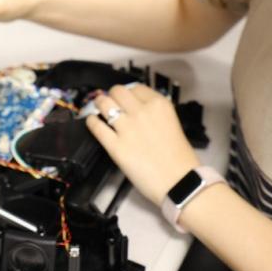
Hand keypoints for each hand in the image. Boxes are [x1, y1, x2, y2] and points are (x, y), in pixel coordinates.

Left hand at [86, 83, 200, 205]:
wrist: (179, 183)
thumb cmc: (179, 157)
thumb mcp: (171, 123)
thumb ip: (155, 114)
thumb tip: (136, 110)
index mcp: (159, 104)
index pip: (136, 87)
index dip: (129, 93)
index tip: (125, 99)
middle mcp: (142, 111)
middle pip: (118, 91)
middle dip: (113, 95)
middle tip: (111, 102)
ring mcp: (127, 128)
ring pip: (104, 104)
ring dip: (99, 103)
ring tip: (98, 107)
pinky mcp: (115, 146)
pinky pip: (97, 127)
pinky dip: (92, 122)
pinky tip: (92, 121)